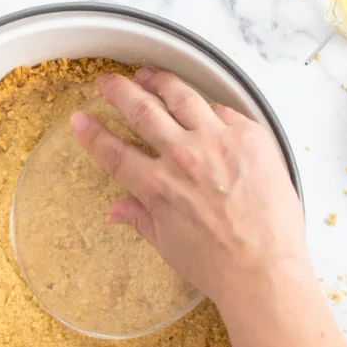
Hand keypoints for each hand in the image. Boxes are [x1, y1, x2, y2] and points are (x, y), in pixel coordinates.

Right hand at [71, 67, 305, 304]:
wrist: (265, 271)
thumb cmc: (218, 266)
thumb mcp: (168, 245)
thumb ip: (141, 219)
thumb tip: (116, 210)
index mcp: (157, 187)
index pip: (115, 152)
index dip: (93, 134)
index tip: (81, 120)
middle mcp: (184, 157)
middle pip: (143, 110)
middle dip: (120, 92)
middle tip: (109, 82)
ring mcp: (219, 142)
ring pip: (181, 96)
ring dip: (160, 81)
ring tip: (148, 75)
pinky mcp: (250, 137)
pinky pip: (223, 110)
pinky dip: (208, 107)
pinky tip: (202, 106)